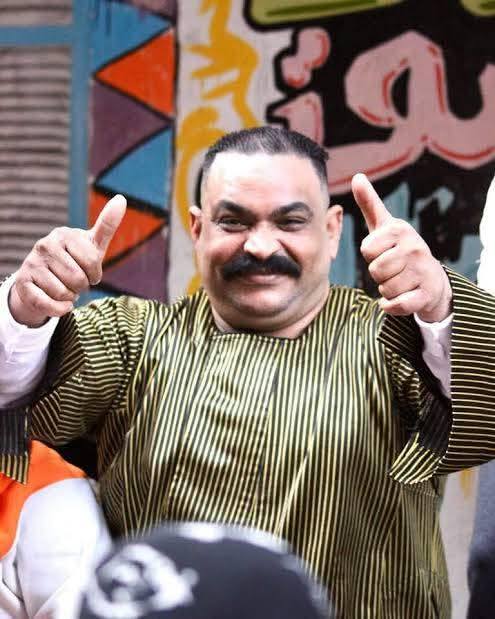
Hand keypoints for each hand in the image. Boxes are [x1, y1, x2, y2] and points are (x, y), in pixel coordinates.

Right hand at [9, 194, 126, 326]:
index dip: (95, 273)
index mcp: (64, 234)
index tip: (89, 271)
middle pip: (78, 279)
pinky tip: (61, 303)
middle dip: (82, 286)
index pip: (92, 261)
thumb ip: (106, 225)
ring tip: (64, 288)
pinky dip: (60, 309)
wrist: (43, 280)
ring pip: (64, 293)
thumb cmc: (74, 260)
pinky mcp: (23, 283)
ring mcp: (31, 263)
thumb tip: (121, 199)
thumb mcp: (92, 245)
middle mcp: (45, 245)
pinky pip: (48, 304)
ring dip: (69, 297)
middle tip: (74, 281)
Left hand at [351, 173, 451, 321]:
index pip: (367, 249)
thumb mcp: (385, 226)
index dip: (371, 255)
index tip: (384, 251)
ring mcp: (422, 271)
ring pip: (385, 288)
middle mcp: (415, 247)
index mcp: (400, 230)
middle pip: (375, 270)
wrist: (432, 279)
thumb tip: (357, 177)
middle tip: (393, 269)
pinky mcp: (425, 295)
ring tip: (400, 281)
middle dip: (379, 274)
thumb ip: (370, 204)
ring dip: (387, 289)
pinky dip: (392, 306)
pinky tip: (401, 297)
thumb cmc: (401, 250)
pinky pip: (395, 305)